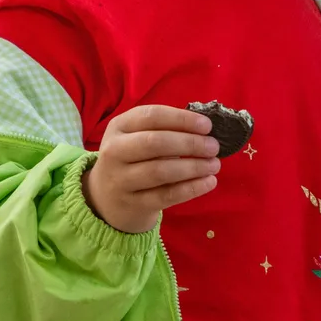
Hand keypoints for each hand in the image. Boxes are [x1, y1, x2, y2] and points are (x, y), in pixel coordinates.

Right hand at [83, 105, 219, 233]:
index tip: (207, 126)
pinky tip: (209, 182)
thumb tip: (205, 129)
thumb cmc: (131, 159)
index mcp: (119, 126)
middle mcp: (114, 151)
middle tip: (213, 147)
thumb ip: (164, 130)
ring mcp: (121, 179)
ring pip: (160, 171)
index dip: (181, 119)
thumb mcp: (136, 137)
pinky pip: (166, 195)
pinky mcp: (133, 204)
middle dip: (189, 143)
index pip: (151, 116)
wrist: (106, 198)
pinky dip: (191, 188)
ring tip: (214, 165)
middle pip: (154, 142)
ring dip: (193, 167)